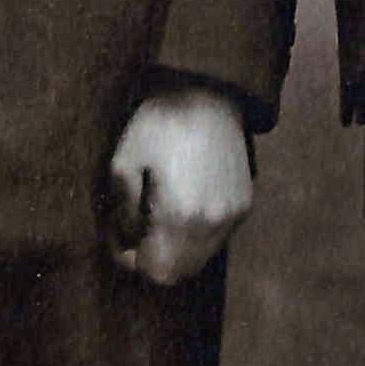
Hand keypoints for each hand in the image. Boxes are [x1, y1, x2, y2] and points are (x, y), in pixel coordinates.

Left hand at [99, 82, 255, 287]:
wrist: (209, 94)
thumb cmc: (160, 124)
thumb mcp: (123, 162)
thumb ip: (122, 211)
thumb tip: (126, 239)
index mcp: (180, 216)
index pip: (155, 271)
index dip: (131, 259)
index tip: (120, 234)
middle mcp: (212, 224)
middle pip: (178, 272)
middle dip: (153, 257)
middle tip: (136, 227)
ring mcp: (233, 215)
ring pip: (199, 258)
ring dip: (175, 248)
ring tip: (158, 215)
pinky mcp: (244, 203)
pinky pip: (216, 237)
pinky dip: (196, 233)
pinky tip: (182, 203)